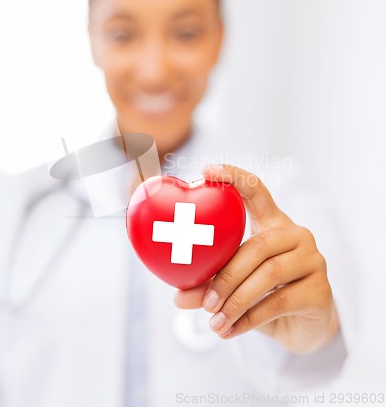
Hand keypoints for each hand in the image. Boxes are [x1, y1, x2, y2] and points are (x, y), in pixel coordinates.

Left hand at [174, 164, 338, 353]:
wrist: (303, 326)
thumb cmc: (262, 294)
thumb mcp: (235, 284)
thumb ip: (209, 285)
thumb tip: (178, 297)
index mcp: (272, 222)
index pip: (257, 190)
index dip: (234, 177)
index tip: (206, 169)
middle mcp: (296, 234)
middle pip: (258, 245)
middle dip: (226, 275)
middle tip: (203, 301)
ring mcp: (313, 260)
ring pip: (269, 274)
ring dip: (235, 300)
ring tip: (213, 321)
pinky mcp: (321, 290)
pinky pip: (279, 301)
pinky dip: (249, 319)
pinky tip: (229, 331)